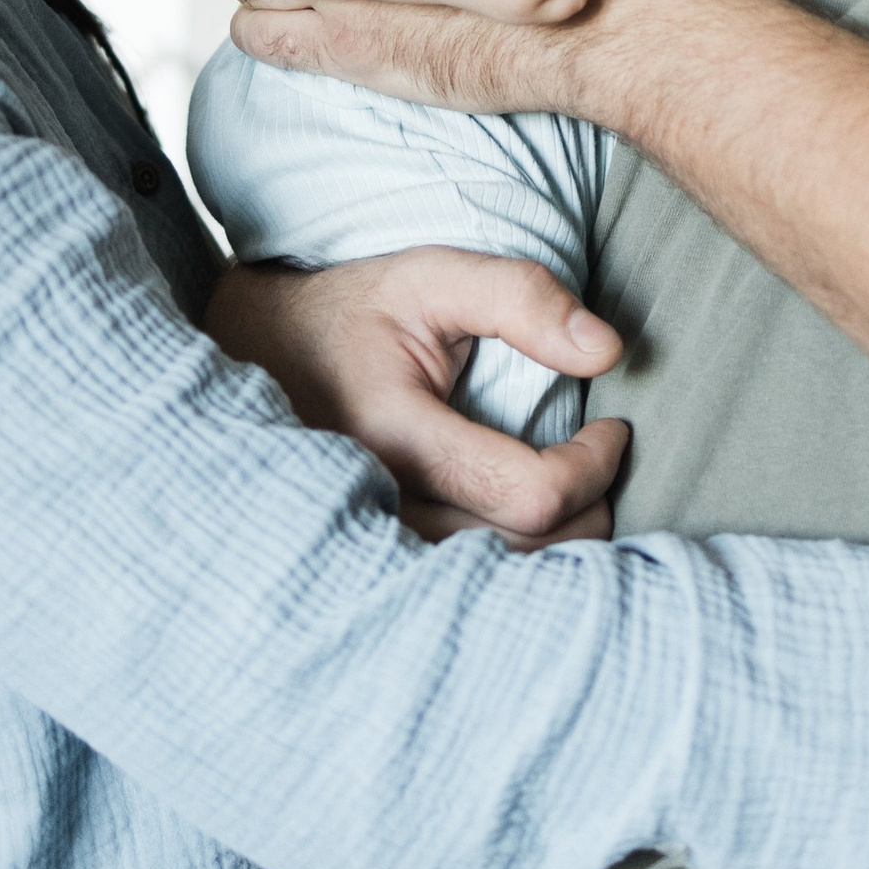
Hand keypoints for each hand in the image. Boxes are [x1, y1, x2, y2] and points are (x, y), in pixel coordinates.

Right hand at [207, 249, 628, 543]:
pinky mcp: (365, 563)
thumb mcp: (431, 277)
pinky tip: (529, 525)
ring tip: (574, 491)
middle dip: (589, 508)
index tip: (612, 428)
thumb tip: (607, 352)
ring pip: (496, 583)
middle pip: (522, 551)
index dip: (593, 467)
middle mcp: (371, 502)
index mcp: (389, 432)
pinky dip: (515, 565)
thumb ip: (520, 298)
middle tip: (601, 460)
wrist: (256, 351)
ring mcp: (364, 543)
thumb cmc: (353, 311)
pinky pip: (460, 591)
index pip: (529, 495)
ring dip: (557, 546)